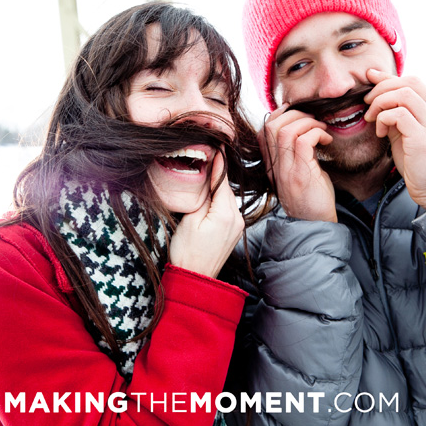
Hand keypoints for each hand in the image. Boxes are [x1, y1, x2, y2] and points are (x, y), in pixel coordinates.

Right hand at [169, 153, 244, 277]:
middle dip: (215, 177)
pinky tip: (208, 202)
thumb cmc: (187, 251)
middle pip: (225, 189)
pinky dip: (219, 203)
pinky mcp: (234, 232)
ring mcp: (237, 227)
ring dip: (216, 190)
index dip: (218, 164)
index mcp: (226, 213)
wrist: (194, 278)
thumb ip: (202, 194)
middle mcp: (237, 219)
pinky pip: (227, 210)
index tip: (217, 147)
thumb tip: (208, 174)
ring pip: (226, 199)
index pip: (222, 181)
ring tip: (204, 181)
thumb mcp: (190, 218)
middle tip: (205, 160)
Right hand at [259, 104, 337, 221]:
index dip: (278, 115)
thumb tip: (306, 133)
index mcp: (272, 165)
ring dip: (308, 122)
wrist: (314, 226)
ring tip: (321, 128)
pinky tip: (326, 140)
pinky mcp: (300, 174)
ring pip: (286, 130)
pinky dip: (317, 133)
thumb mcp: (298, 174)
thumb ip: (296, 155)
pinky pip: (303, 141)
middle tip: (313, 120)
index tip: (296, 113)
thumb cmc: (311, 200)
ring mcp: (286, 171)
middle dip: (294, 113)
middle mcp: (275, 167)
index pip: (263, 131)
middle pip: (270, 125)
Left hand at [364, 69, 425, 208]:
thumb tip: (378, 99)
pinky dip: (384, 118)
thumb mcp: (408, 135)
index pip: (414, 81)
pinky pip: (399, 114)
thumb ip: (398, 116)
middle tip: (367, 103)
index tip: (370, 78)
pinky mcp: (423, 139)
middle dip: (382, 87)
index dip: (389, 77)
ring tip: (372, 118)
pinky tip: (380, 133)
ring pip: (404, 94)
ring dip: (381, 102)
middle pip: (410, 82)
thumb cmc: (420, 165)